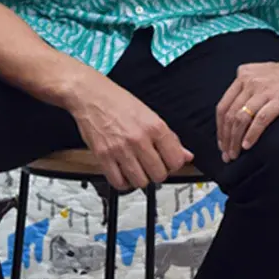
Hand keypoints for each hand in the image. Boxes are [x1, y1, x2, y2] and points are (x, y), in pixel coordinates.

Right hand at [68, 76, 192, 190]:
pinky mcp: (103, 156)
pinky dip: (123, 182)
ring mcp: (120, 149)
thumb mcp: (150, 115)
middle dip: (157, 173)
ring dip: (140, 178)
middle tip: (151, 165)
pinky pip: (118, 182)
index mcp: (155, 127)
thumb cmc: (119, 102)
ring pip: (140, 182)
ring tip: (137, 169)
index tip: (168, 162)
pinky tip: (123, 172)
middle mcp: (139, 139)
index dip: (173, 164)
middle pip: (159, 174)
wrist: (91, 96)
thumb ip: (170, 138)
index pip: (175, 160)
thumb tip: (186, 155)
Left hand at [216, 59, 278, 161]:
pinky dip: (252, 135)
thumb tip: (236, 113)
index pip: (223, 105)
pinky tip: (248, 146)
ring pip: (241, 118)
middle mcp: (251, 80)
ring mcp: (265, 89)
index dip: (220, 128)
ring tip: (236, 155)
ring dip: (235, 140)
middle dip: (226, 138)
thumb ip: (249, 87)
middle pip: (229, 114)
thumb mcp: (264, 76)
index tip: (222, 144)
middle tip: (227, 155)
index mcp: (244, 74)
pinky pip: (260, 119)